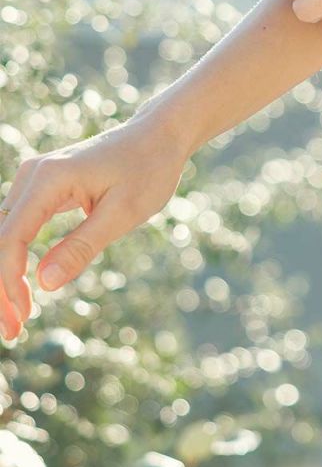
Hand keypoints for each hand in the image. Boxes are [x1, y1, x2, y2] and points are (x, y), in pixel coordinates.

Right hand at [0, 114, 190, 340]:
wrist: (160, 135)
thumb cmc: (148, 169)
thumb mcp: (123, 212)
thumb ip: (82, 246)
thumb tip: (44, 284)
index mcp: (50, 178)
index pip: (10, 239)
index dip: (9, 282)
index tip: (22, 317)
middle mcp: (33, 174)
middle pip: (1, 240)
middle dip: (2, 288)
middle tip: (13, 331)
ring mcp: (35, 179)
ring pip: (5, 236)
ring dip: (6, 277)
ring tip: (18, 318)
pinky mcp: (43, 187)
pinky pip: (18, 228)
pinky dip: (16, 260)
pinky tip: (22, 288)